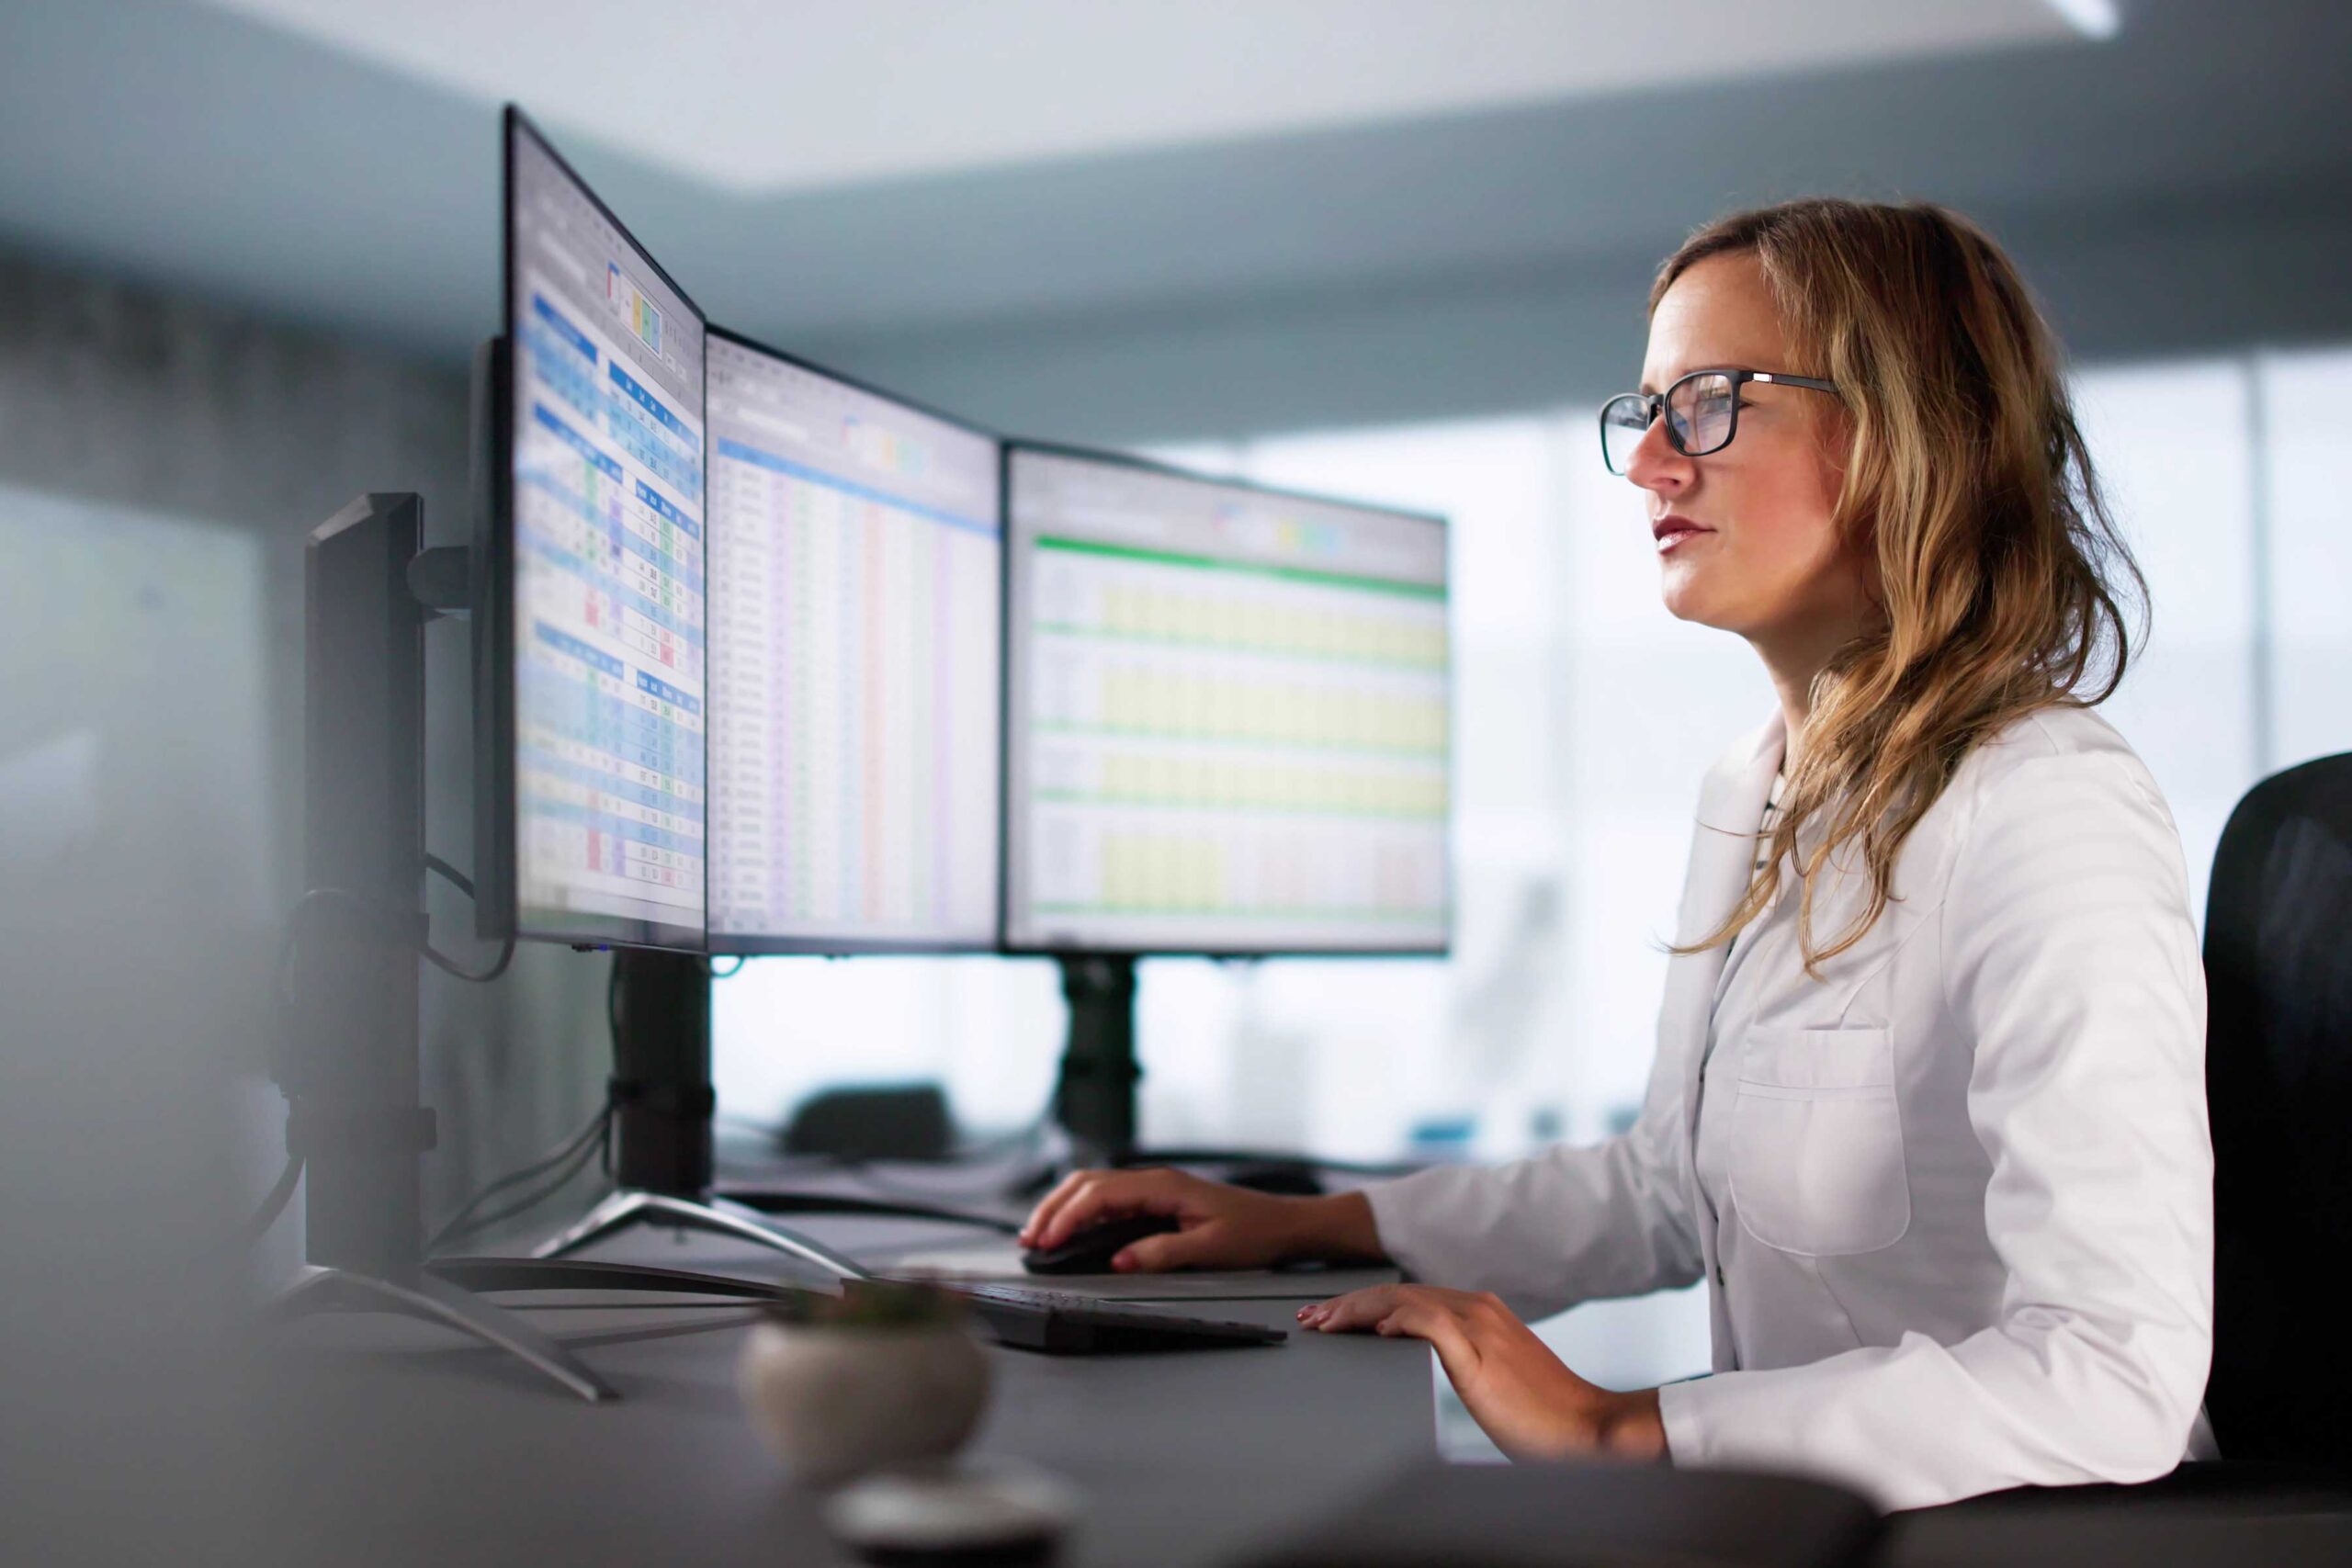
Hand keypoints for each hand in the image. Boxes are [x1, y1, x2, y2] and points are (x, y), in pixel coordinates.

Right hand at [1017, 1167, 1314, 1271]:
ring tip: (1039, 1233)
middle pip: (1088, 1184)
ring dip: (1064, 1207)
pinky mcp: (1158, 1199)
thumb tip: (1118, 1261)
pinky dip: (1083, 1211)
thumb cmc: (1255, 1233)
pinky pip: (1110, 1198)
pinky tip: (1071, 1228)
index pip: (1101, 1193)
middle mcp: (1155, 1180)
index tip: (1046, 1240)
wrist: (1284, 1224)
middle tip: (1029, 1239)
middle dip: (1054, 1208)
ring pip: (1095, 1188)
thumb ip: (1162, 1253)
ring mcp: (1155, 1187)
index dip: (1068, 1217)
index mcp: (1164, 1185)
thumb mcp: (1210, 1249)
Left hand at [1297, 1285, 1665, 1462]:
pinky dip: (1400, 1319)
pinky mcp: (1481, 1354)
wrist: (1583, 1426)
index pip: (1407, 1296)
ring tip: (1326, 1323)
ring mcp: (1480, 1328)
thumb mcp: (1489, 1374)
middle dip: (1348, 1305)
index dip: (1363, 1304)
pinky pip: (1433, 1323)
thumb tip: (1415, 1351)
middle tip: (1312, 1320)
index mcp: (1480, 1311)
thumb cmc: (1539, 1412)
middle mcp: (1478, 1309)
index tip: (1331, 1318)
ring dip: (1358, 1310)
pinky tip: (1376, 1329)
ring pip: (1405, 1301)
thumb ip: (1459, 1354)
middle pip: (1397, 1293)